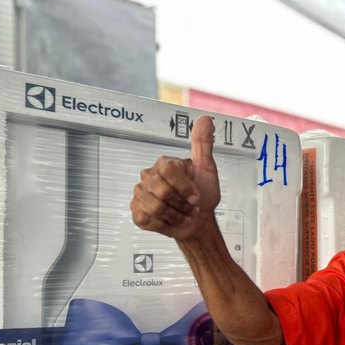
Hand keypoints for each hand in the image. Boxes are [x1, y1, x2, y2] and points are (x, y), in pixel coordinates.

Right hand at [131, 116, 220, 239]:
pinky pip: (147, 219)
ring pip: (155, 207)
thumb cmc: (203, 195)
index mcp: (164, 164)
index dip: (185, 187)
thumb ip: (203, 144)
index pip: (169, 171)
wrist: (198, 221)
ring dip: (176, 215)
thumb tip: (205, 120)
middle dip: (182, 204)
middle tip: (191, 206)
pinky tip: (170, 220)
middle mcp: (149, 176)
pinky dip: (164, 224)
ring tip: (183, 214)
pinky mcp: (137, 213)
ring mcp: (140, 194)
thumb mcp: (207, 169)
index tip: (196, 196)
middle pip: (162, 191)